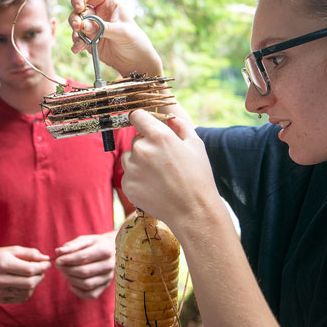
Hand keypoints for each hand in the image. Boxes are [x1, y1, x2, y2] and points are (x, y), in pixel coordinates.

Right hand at [0, 246, 50, 303]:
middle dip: (40, 275)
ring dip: (35, 283)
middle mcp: (0, 280)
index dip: (42, 267)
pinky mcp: (1, 299)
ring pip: (27, 292)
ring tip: (32, 275)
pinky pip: (22, 297)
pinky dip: (28, 290)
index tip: (48, 263)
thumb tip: (46, 259)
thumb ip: (30, 253)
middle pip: (29, 282)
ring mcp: (0, 291)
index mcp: (3, 264)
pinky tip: (24, 282)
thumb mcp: (13, 250)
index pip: (29, 269)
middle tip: (42, 269)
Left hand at [54, 233, 115, 299]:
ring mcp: (108, 277)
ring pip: (87, 284)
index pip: (83, 257)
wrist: (112, 250)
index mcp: (105, 250)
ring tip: (65, 273)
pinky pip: (91, 294)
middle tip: (59, 266)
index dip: (67, 259)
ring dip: (72, 280)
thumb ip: (72, 246)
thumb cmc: (95, 244)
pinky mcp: (106, 285)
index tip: (57, 260)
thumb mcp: (85, 240)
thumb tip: (58, 252)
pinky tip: (72, 285)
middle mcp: (109, 265)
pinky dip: (79, 292)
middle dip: (68, 270)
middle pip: (84, 272)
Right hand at [68, 0, 162, 77]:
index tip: (78, 7)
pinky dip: (76, 43)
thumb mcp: (122, 31)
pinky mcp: (89, 40)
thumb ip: (102, 27)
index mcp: (108, 3)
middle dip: (75, 18)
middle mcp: (98, 13)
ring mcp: (92, 27)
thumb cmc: (134, 40)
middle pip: (78, 10)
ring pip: (76, 25)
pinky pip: (78, 39)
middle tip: (77, 26)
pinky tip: (77, 49)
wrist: (135, 61)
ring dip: (74, 32)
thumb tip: (83, 25)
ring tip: (79, 42)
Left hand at [121, 110, 220, 227]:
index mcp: (159, 135)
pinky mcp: (128, 185)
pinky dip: (137, 179)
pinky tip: (154, 187)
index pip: (137, 115)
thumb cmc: (198, 177)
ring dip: (139, 162)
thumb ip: (180, 125)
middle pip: (136, 139)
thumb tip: (168, 117)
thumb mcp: (196, 145)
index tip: (143, 123)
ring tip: (159, 176)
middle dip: (146, 145)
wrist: (193, 211)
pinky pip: (128, 175)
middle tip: (163, 161)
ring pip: (129, 157)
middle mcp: (142, 149)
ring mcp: (132, 168)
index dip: (141, 119)